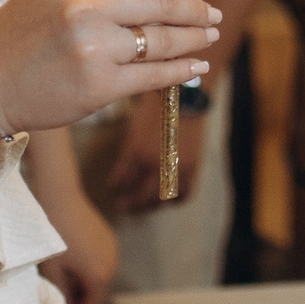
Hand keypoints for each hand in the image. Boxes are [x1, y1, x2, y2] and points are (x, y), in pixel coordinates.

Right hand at [0, 0, 216, 135]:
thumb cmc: (21, 32)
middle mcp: (85, 3)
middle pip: (161, 0)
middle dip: (195, 9)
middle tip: (212, 15)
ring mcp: (94, 46)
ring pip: (163, 39)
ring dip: (194, 38)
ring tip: (209, 38)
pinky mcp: (99, 85)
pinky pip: (154, 75)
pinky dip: (180, 70)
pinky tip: (194, 66)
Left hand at [39, 188, 117, 303]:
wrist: (60, 197)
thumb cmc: (53, 235)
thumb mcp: (53, 272)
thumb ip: (63, 299)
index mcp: (99, 277)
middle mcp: (112, 266)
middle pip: (98, 296)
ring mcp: (112, 251)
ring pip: (100, 280)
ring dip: (85, 291)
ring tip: (66, 296)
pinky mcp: (108, 240)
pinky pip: (101, 265)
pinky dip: (89, 275)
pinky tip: (73, 274)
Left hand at [102, 92, 202, 215]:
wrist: (183, 97)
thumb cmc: (154, 109)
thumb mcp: (133, 129)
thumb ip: (128, 153)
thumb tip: (121, 173)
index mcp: (137, 152)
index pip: (121, 179)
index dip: (115, 186)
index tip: (112, 188)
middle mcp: (156, 163)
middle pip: (141, 196)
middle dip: (130, 203)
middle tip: (121, 205)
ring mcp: (176, 167)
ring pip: (162, 198)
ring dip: (150, 205)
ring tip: (141, 206)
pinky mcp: (192, 167)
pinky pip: (184, 193)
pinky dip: (174, 200)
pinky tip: (165, 200)